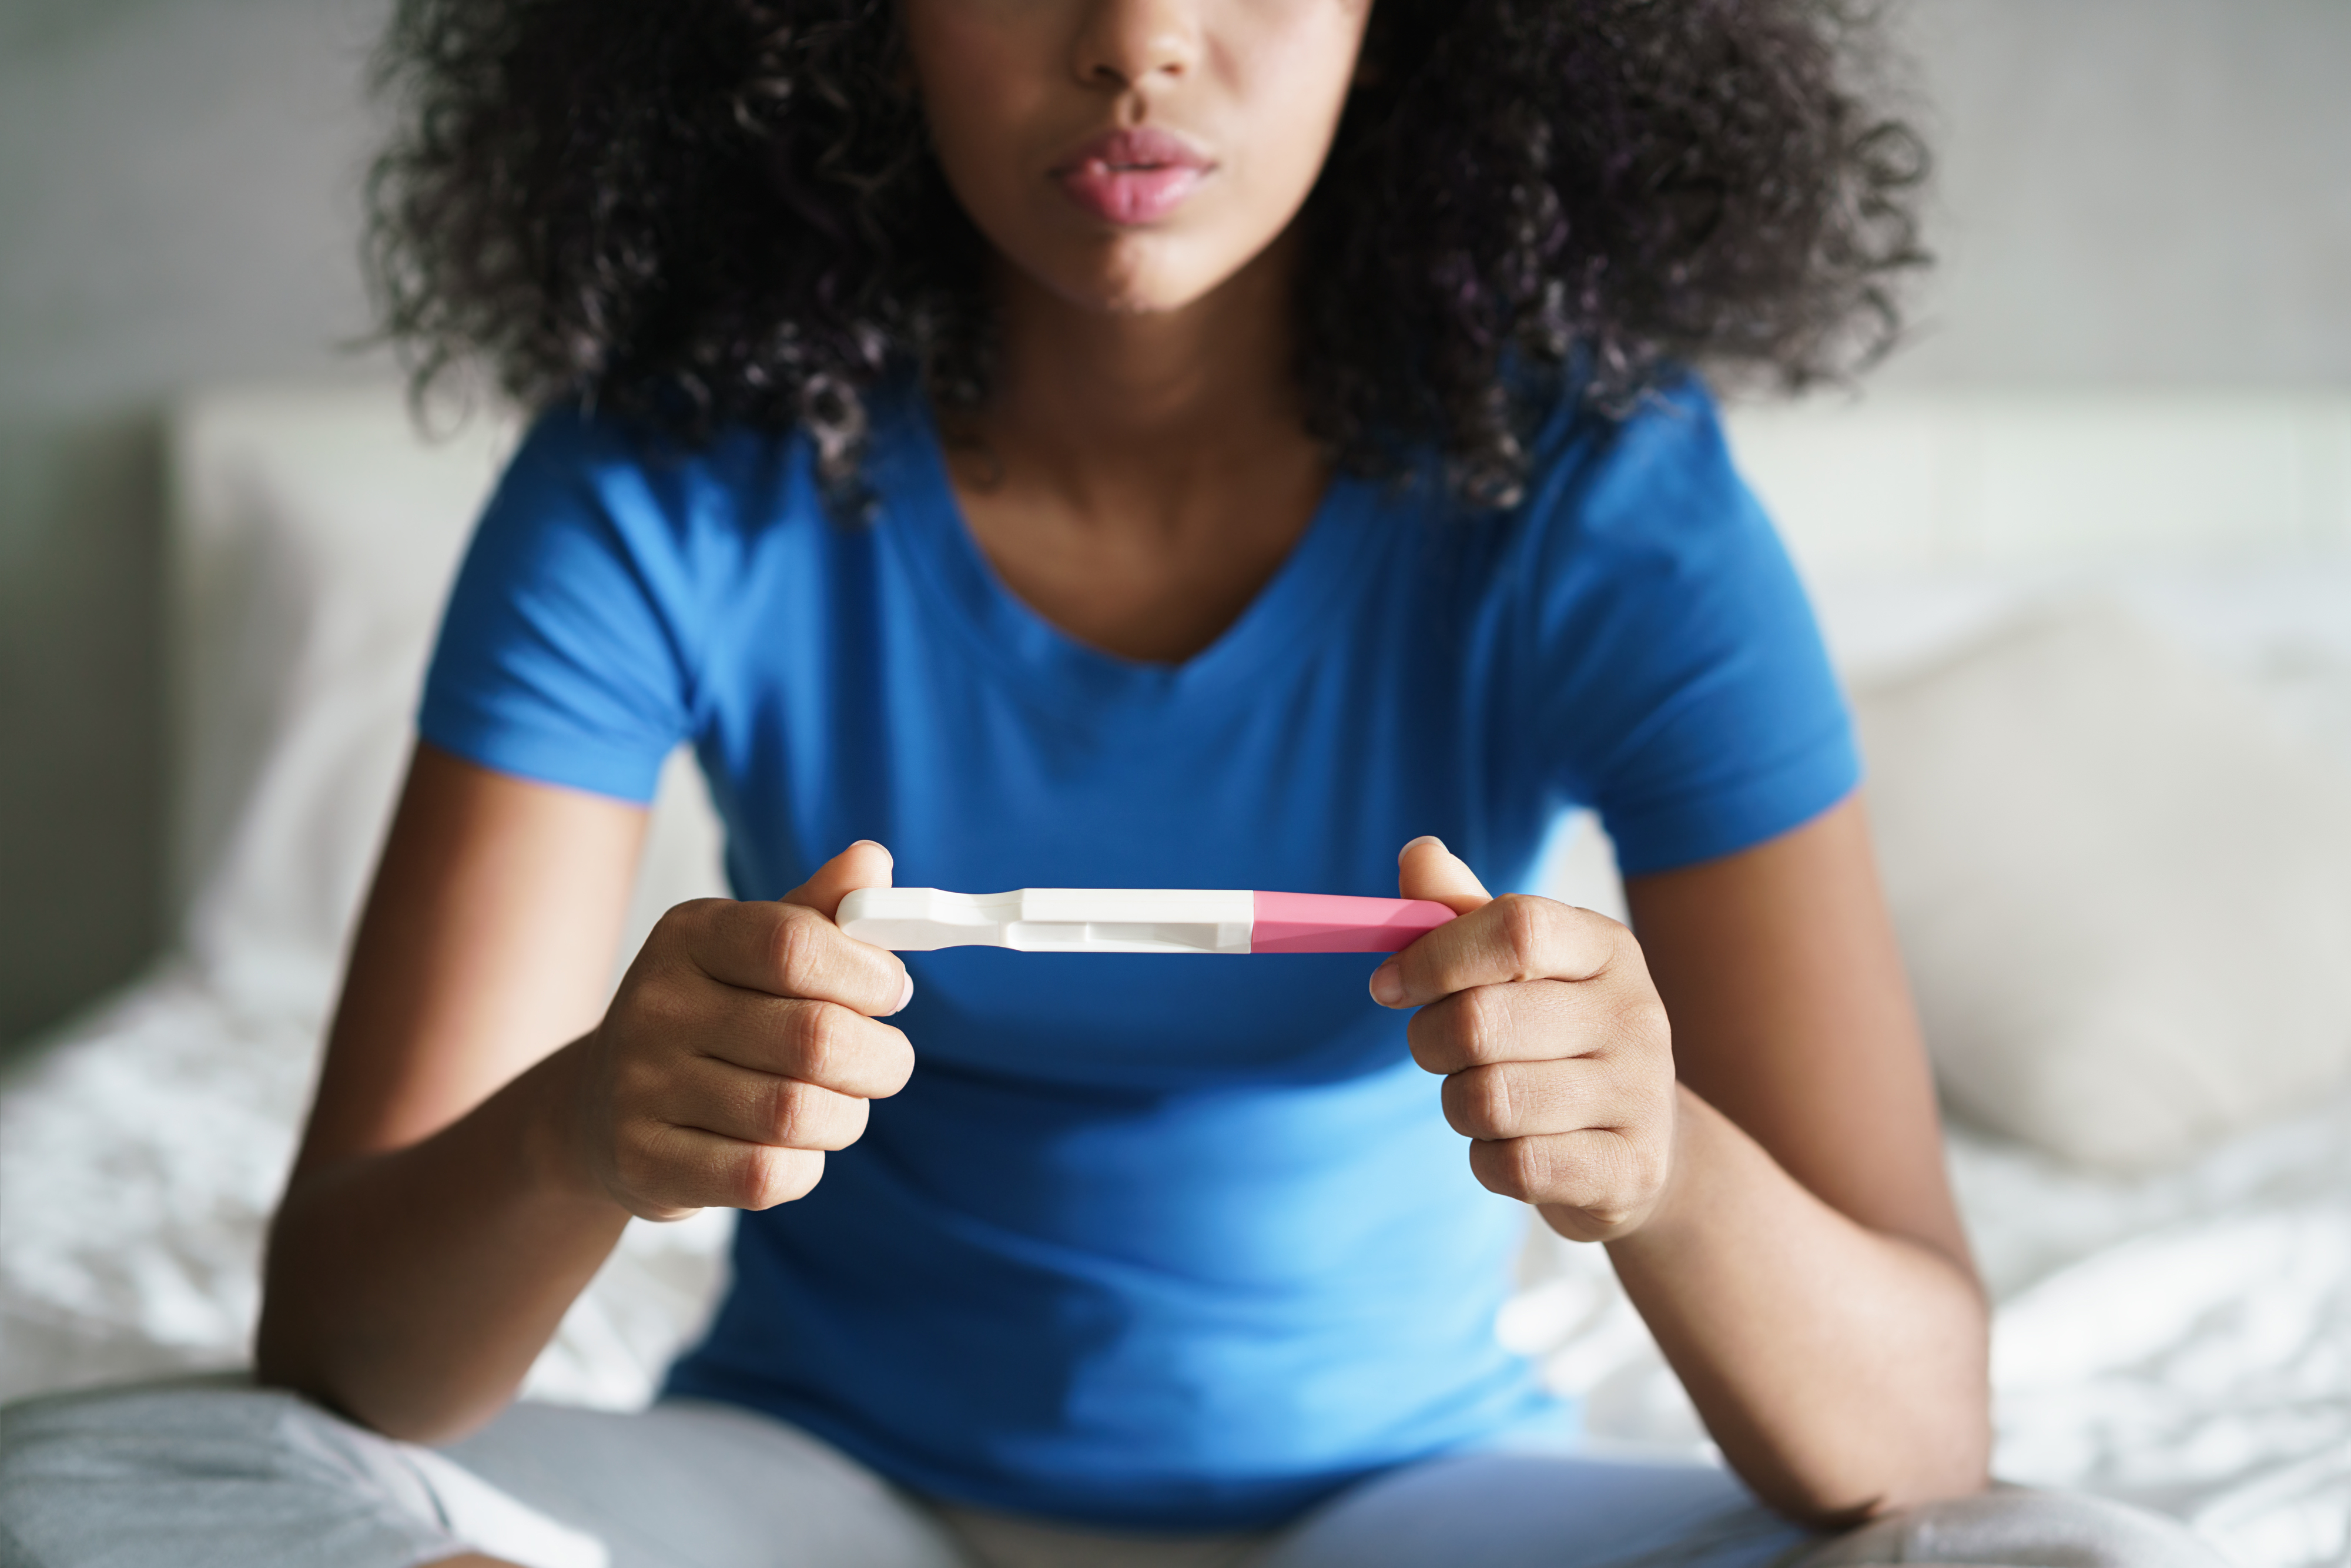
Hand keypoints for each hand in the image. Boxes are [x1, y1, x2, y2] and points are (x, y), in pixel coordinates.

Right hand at [570, 841, 914, 1220]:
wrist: (602, 1108)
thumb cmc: (708, 1018)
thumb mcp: (754, 952)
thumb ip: (820, 911)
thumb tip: (873, 861)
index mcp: (689, 936)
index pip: (795, 944)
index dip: (869, 973)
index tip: (893, 992)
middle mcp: (655, 1004)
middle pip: (813, 1037)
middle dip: (880, 1058)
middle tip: (888, 1062)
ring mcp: (641, 1087)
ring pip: (797, 1113)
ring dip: (847, 1116)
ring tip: (841, 1104)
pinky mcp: (644, 1162)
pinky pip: (765, 1175)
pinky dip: (806, 1166)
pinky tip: (797, 1148)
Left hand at [1371, 836, 1677, 1242]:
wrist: (1643, 1142)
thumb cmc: (1557, 1036)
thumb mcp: (1520, 967)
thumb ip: (1461, 911)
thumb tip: (1418, 852)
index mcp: (1605, 947)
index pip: (1515, 929)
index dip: (1433, 957)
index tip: (1385, 984)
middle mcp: (1636, 1014)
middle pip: (1480, 1022)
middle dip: (1428, 1041)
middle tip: (1435, 1049)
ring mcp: (1641, 1095)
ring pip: (1489, 1100)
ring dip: (1457, 1104)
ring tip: (1481, 1097)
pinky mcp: (1630, 1170)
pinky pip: (1514, 1165)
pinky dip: (1487, 1160)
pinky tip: (1510, 1146)